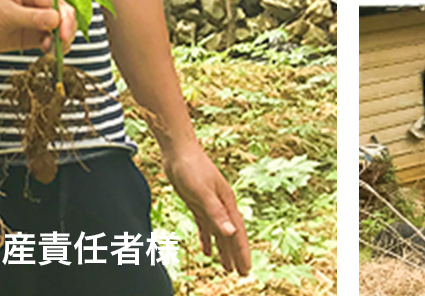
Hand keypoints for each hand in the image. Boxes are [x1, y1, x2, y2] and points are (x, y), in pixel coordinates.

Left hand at [0, 0, 77, 53]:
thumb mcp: (4, 13)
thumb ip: (32, 17)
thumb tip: (56, 19)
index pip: (54, 1)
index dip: (62, 16)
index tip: (61, 32)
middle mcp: (33, 2)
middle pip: (61, 13)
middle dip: (65, 28)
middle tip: (62, 42)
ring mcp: (31, 20)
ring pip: (57, 28)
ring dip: (60, 40)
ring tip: (52, 49)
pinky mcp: (27, 35)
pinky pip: (47, 40)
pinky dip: (51, 47)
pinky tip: (47, 52)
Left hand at [163, 143, 250, 274]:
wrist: (178, 150)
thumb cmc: (191, 167)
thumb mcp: (202, 192)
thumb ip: (216, 213)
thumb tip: (231, 233)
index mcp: (226, 203)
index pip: (237, 233)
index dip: (242, 252)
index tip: (246, 270)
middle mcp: (221, 205)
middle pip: (231, 235)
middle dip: (236, 254)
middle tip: (242, 274)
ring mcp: (209, 205)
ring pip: (219, 233)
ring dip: (223, 250)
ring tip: (227, 268)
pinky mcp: (197, 204)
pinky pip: (205, 227)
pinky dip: (207, 240)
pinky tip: (207, 252)